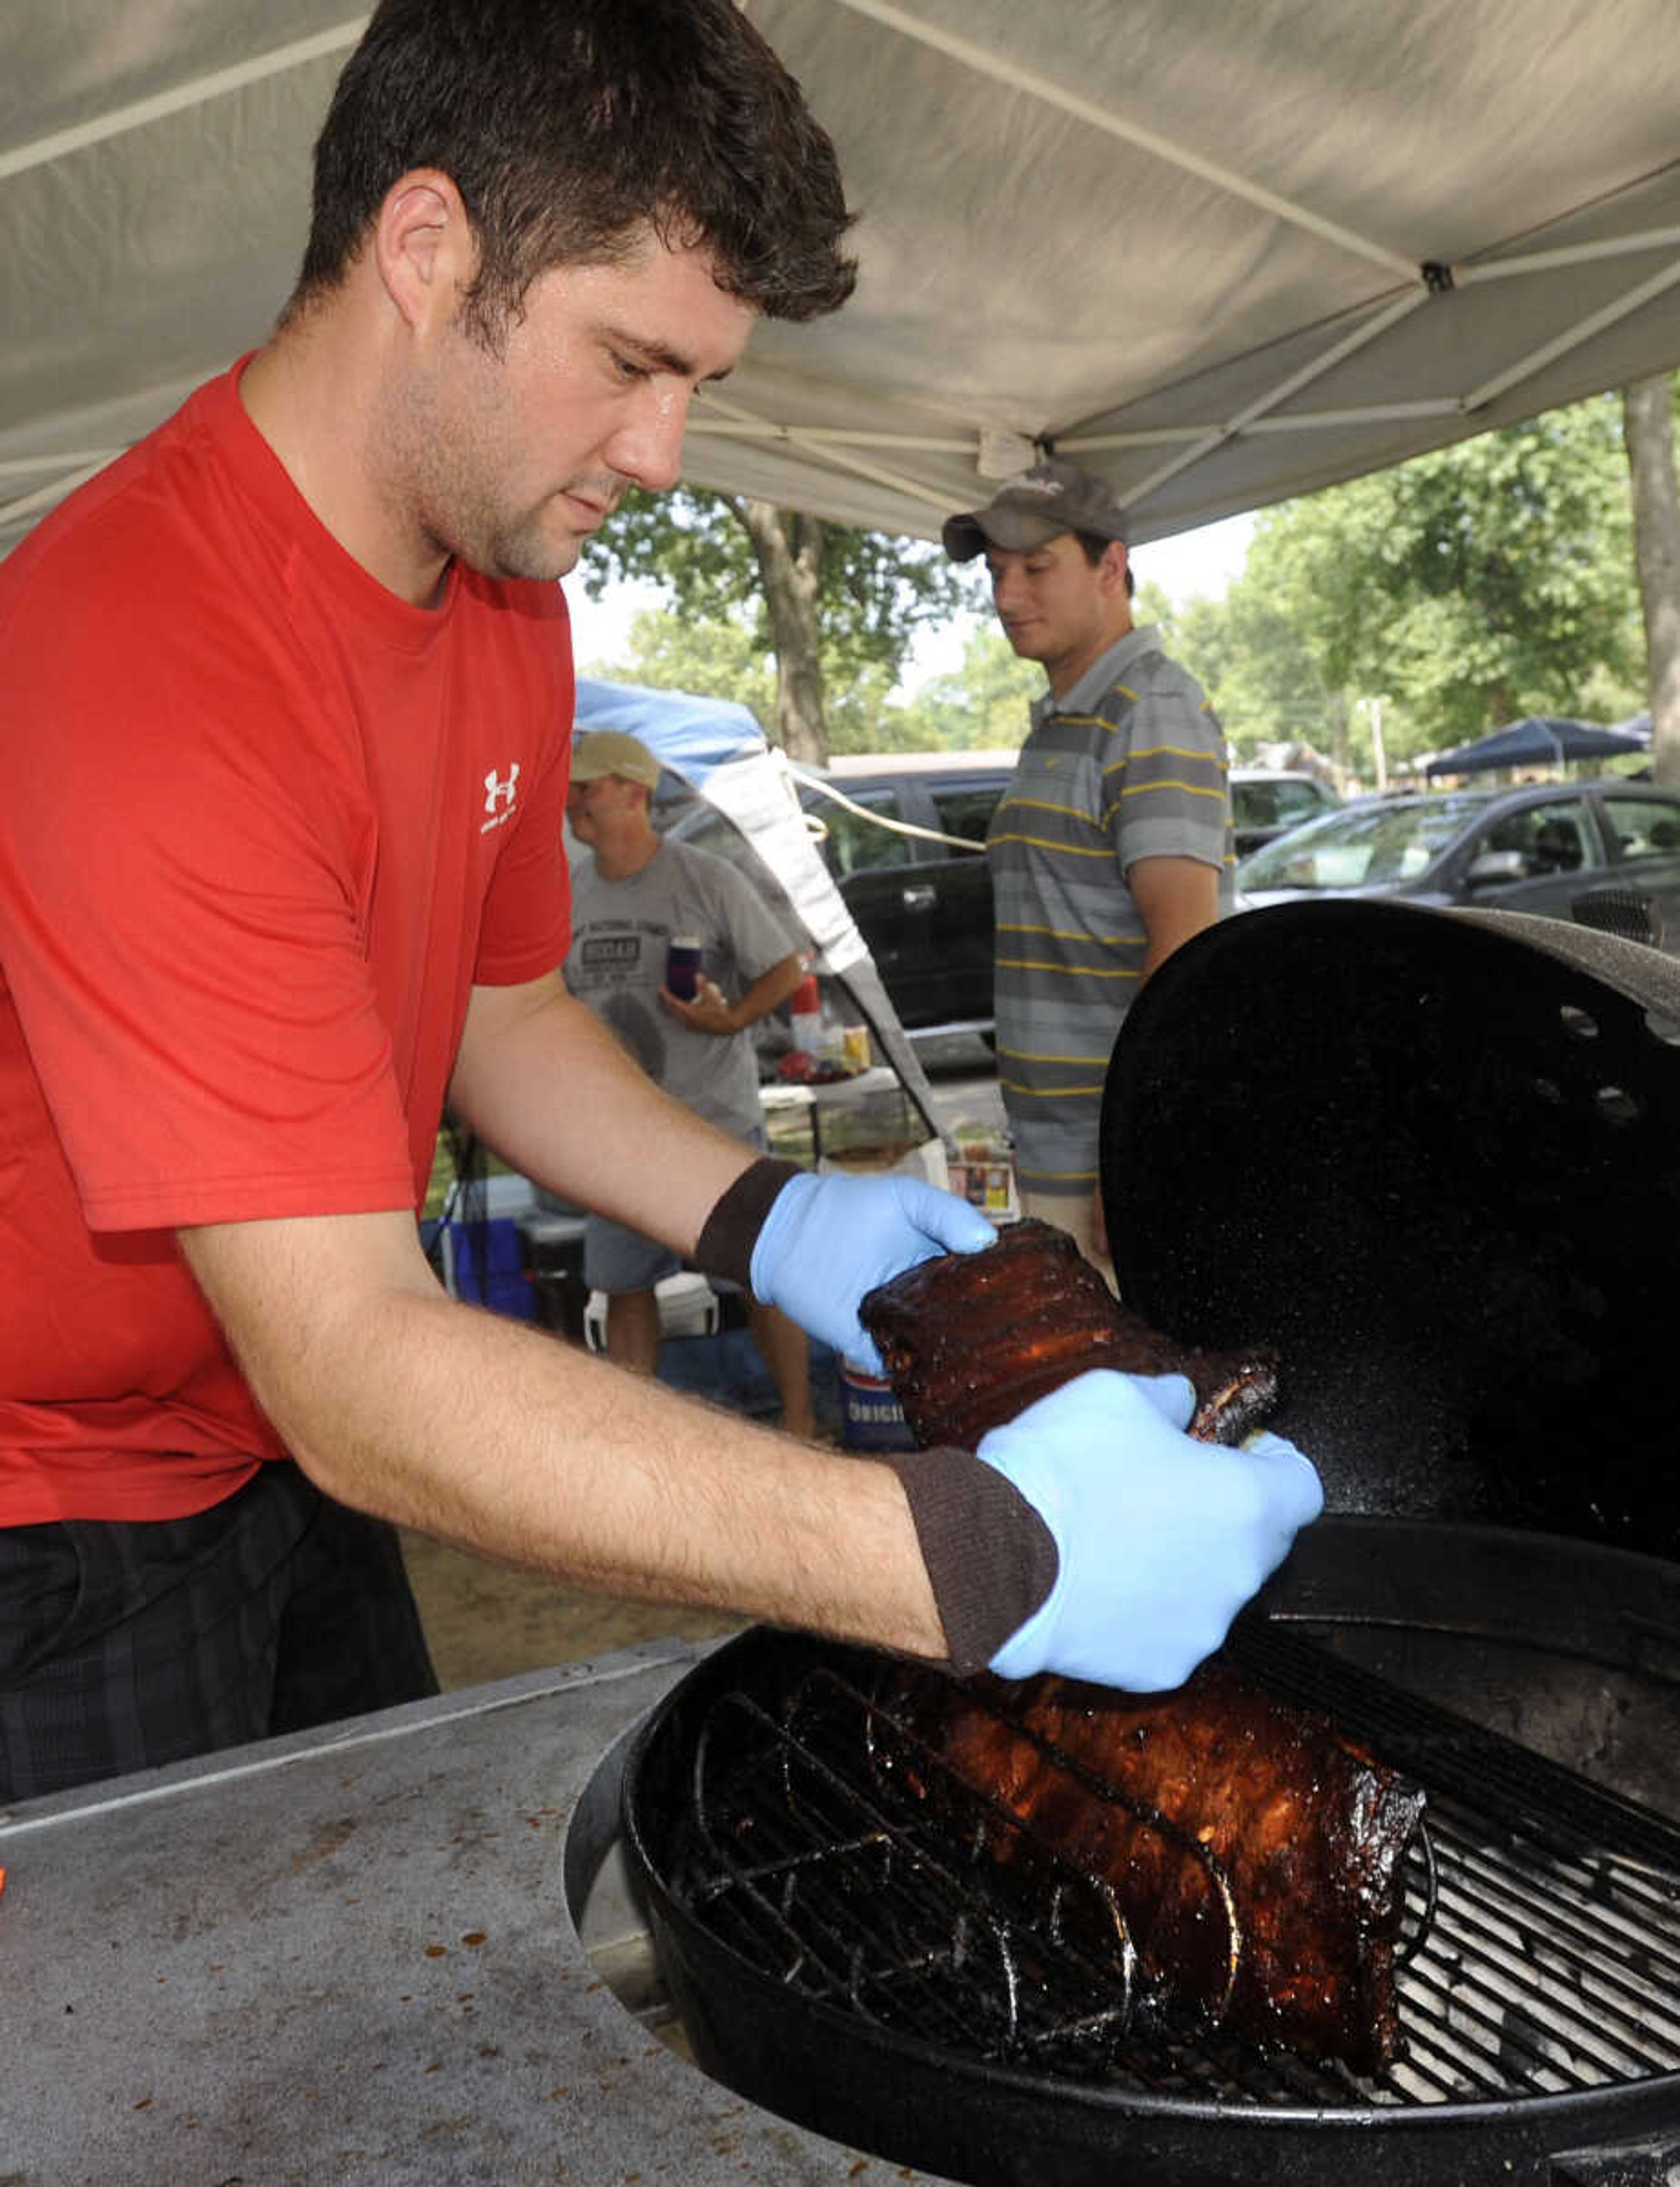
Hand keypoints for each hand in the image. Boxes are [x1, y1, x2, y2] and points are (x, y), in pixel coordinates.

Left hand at [662, 977, 734, 1035]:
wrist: (726, 1025)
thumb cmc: (719, 1011)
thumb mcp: (711, 995)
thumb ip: (702, 984)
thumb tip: (696, 975)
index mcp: (688, 1012)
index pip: (672, 1002)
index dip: (665, 994)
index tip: (661, 987)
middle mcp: (686, 1020)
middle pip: (670, 1009)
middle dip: (664, 1000)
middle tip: (662, 992)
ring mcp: (689, 1024)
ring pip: (674, 1014)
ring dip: (670, 1006)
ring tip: (668, 998)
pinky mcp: (692, 1026)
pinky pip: (680, 1018)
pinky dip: (676, 1011)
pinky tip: (679, 1006)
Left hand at [750, 1171, 994, 1367]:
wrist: (788, 1231)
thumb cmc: (850, 1206)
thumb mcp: (906, 1198)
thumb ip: (947, 1214)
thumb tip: (987, 1242)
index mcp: (942, 1265)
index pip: (983, 1285)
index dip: (1004, 1292)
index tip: (1028, 1300)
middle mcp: (925, 1299)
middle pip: (964, 1323)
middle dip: (985, 1332)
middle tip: (1014, 1342)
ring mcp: (897, 1324)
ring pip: (934, 1350)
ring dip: (953, 1357)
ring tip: (983, 1364)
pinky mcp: (866, 1343)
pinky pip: (894, 1367)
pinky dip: (910, 1374)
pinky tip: (932, 1375)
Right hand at [976, 1370, 1323, 1689]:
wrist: (995, 1556)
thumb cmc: (1061, 1470)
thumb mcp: (1116, 1393)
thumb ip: (1167, 1396)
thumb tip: (1181, 1402)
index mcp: (1246, 1502)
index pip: (1303, 1486)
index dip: (1272, 1463)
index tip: (1233, 1453)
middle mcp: (1240, 1573)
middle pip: (1259, 1541)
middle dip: (1222, 1514)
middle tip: (1161, 1491)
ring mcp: (1203, 1627)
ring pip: (1212, 1589)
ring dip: (1182, 1564)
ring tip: (1117, 1540)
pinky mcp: (1162, 1668)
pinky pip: (1167, 1632)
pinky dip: (1144, 1611)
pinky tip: (1099, 1584)